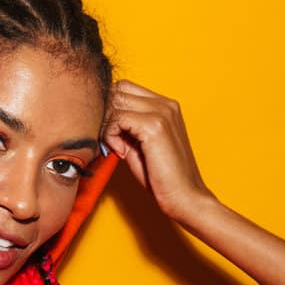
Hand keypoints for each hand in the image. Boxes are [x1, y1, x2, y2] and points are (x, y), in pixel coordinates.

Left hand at [101, 80, 213, 221]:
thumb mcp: (138, 146)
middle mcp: (165, 103)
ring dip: (106, 124)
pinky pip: (117, 118)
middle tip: (107, 139)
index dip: (109, 107)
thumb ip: (123, 128)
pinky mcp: (155, 125)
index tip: (108, 132)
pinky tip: (119, 152)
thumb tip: (99, 118)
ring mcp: (162, 112)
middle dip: (104, 114)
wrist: (184, 197)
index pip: (124, 88)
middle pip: (117, 90)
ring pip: (115, 102)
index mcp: (165, 105)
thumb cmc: (161, 177)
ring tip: (115, 147)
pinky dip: (110, 134)